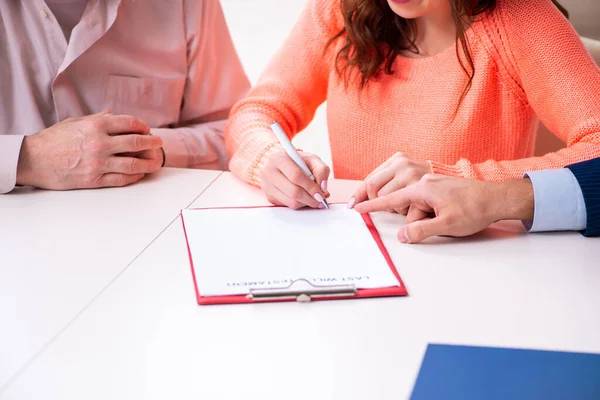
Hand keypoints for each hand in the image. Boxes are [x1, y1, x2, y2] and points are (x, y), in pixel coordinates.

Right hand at [16, 111, 162, 189]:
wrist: (34, 160)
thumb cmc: (53, 140)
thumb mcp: (75, 122)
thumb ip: (96, 119)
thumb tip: (112, 114)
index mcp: (96, 126)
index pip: (129, 123)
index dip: (142, 126)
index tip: (147, 129)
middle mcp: (100, 143)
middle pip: (136, 142)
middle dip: (152, 143)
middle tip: (159, 143)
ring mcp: (99, 162)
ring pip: (133, 163)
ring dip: (149, 163)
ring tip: (156, 162)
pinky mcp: (95, 179)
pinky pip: (122, 179)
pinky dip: (134, 176)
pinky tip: (140, 174)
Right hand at [260, 151, 329, 208]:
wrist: (281, 165)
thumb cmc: (298, 162)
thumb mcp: (312, 160)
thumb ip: (322, 171)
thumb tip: (323, 188)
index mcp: (279, 159)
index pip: (296, 176)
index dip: (311, 187)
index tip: (321, 194)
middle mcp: (269, 172)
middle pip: (293, 192)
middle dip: (310, 199)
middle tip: (320, 200)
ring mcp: (267, 186)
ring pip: (291, 201)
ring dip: (306, 203)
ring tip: (314, 198)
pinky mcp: (269, 196)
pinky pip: (287, 205)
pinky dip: (299, 204)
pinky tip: (304, 198)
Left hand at [349, 152, 430, 210]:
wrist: (470, 191)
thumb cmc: (434, 185)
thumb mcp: (409, 175)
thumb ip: (390, 182)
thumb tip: (363, 197)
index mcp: (398, 160)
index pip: (370, 180)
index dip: (359, 195)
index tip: (352, 206)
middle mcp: (404, 164)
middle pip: (373, 189)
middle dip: (378, 203)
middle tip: (390, 208)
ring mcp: (414, 175)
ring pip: (389, 202)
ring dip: (396, 211)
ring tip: (411, 207)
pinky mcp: (424, 189)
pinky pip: (406, 213)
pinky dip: (409, 218)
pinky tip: (419, 212)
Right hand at [354, 174, 533, 243]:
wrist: (496, 198)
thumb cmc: (474, 209)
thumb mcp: (447, 225)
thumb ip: (421, 230)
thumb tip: (402, 236)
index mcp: (422, 188)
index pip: (390, 198)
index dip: (372, 205)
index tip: (357, 208)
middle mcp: (423, 181)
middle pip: (401, 202)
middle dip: (409, 216)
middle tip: (435, 222)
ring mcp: (430, 182)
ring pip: (411, 202)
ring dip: (419, 214)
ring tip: (442, 219)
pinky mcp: (437, 186)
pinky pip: (420, 198)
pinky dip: (422, 208)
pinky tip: (440, 213)